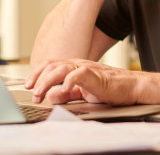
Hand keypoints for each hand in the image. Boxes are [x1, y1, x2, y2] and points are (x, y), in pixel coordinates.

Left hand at [24, 58, 143, 105]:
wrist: (131, 87)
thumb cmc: (109, 89)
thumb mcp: (82, 94)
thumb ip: (67, 94)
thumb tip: (51, 96)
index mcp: (73, 66)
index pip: (50, 66)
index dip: (37, 74)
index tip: (28, 86)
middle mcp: (77, 64)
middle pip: (52, 66)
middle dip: (38, 79)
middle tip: (32, 93)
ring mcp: (86, 67)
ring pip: (61, 68)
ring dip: (48, 81)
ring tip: (41, 93)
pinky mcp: (96, 74)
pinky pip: (79, 74)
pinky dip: (69, 81)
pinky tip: (63, 89)